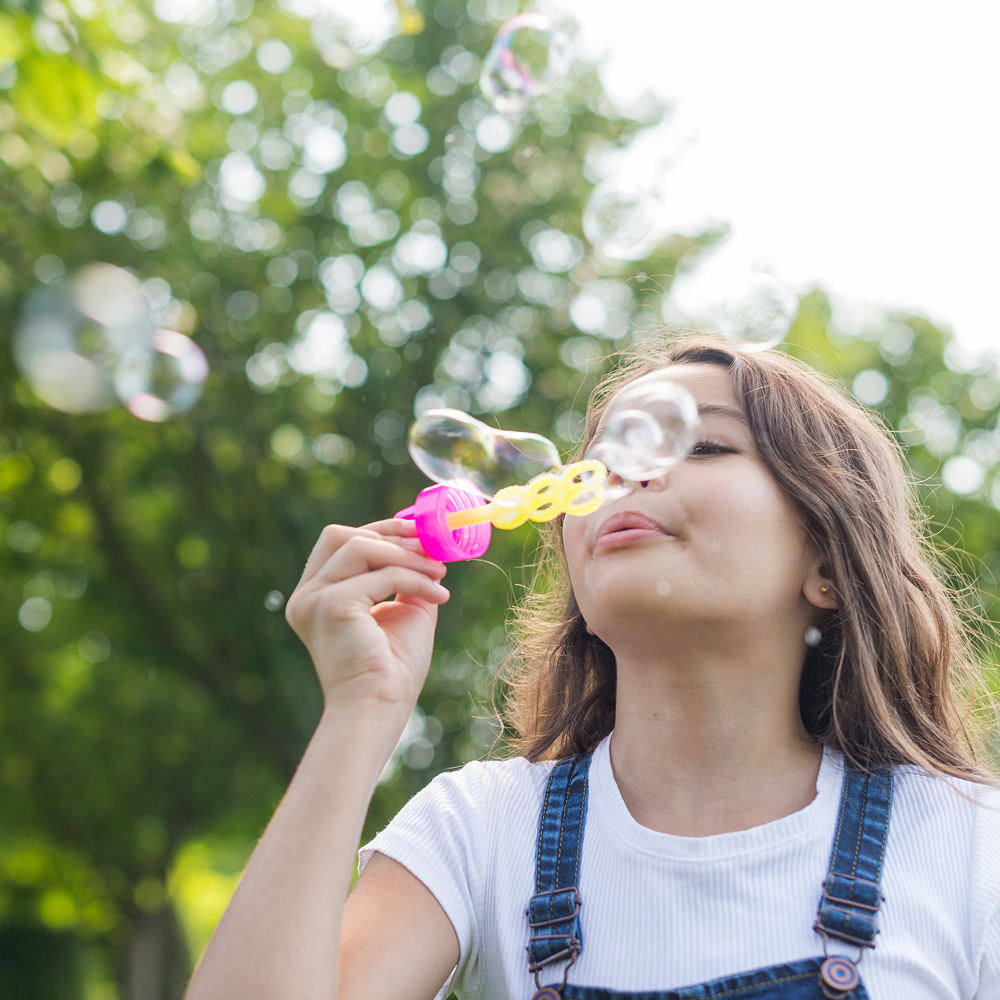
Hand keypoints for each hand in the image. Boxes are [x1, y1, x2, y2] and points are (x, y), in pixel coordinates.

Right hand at [285, 518, 448, 711]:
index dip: (380, 530)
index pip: (339, 543)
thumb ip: (406, 576)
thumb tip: (425, 545)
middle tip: (431, 549)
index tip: (418, 532)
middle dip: (390, 535)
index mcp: (316, 595)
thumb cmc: (391, 669)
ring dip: (408, 557)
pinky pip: (381, 574)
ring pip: (360, 547)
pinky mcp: (331, 605)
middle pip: (340, 535)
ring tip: (439, 577)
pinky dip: (415, 579)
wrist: (381, 709)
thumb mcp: (402, 609)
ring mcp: (314, 599)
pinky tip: (439, 596)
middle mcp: (306, 595)